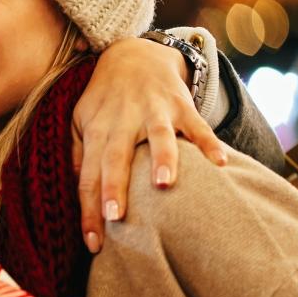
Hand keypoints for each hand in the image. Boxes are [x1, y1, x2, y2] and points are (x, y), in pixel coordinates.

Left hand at [73, 37, 226, 251]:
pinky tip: (221, 164)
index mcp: (96, 129)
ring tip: (164, 185)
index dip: (87, 209)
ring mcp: (153, 112)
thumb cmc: (104, 98)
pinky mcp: (180, 105)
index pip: (87, 175)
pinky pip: (197, 125)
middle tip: (116, 218)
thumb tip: (75, 190)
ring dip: (162, 159)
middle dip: (114, 186)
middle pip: (116, 157)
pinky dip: (209, 143)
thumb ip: (78, 153)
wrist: (134, 54)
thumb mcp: (81, 119)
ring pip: (158, 136)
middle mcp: (123, 120)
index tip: (92, 243)